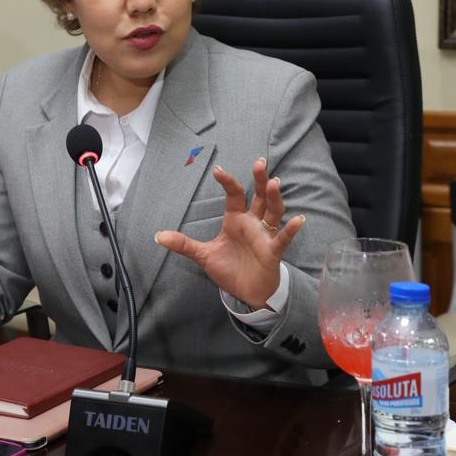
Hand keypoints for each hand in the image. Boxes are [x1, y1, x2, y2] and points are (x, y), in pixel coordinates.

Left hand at [154, 158, 303, 309]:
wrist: (246, 293)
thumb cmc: (229, 269)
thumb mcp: (203, 256)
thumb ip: (183, 244)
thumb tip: (157, 236)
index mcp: (235, 220)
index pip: (234, 195)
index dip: (228, 182)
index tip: (219, 171)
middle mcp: (252, 223)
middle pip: (258, 196)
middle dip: (259, 179)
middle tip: (259, 162)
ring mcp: (264, 235)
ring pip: (272, 212)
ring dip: (274, 198)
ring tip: (273, 183)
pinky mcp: (273, 252)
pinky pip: (283, 238)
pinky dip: (290, 229)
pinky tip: (297, 220)